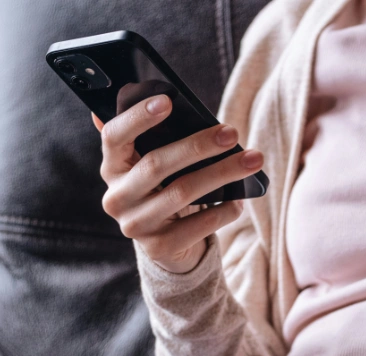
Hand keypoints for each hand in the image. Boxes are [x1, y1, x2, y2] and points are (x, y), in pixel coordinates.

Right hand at [95, 95, 263, 273]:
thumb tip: (164, 97)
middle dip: (198, 146)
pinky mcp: (158, 248)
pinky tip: (240, 199)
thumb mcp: (155, 164)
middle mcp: (117, 198)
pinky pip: (197, 226)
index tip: (168, 101)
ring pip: (182, 192)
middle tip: (231, 133)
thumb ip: (154, 137)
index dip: (138, 117)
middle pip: (157, 164)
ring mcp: (135, 225)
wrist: (168, 243)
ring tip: (252, 160)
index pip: (114, 136)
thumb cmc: (166, 189)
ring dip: (222, 174)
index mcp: (112, 167)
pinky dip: (223, 211)